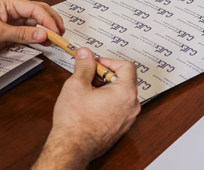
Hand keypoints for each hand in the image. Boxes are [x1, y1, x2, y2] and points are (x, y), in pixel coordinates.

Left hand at [0, 0, 63, 68]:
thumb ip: (21, 33)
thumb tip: (43, 35)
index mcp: (8, 2)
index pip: (35, 8)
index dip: (48, 20)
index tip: (57, 32)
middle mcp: (12, 10)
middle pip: (39, 13)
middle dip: (51, 24)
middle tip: (61, 36)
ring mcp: (12, 22)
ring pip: (36, 24)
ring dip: (46, 32)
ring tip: (55, 41)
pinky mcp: (10, 34)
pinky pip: (28, 34)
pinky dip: (37, 39)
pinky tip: (43, 44)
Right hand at [34, 50, 139, 169]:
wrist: (72, 148)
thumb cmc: (75, 123)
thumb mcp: (76, 85)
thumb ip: (84, 66)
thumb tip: (86, 55)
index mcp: (126, 93)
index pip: (127, 66)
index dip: (109, 61)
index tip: (95, 64)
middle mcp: (131, 106)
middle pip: (124, 80)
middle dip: (105, 75)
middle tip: (88, 77)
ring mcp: (127, 119)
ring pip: (120, 94)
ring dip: (105, 89)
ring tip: (86, 92)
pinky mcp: (120, 128)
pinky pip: (117, 108)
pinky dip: (106, 102)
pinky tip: (89, 105)